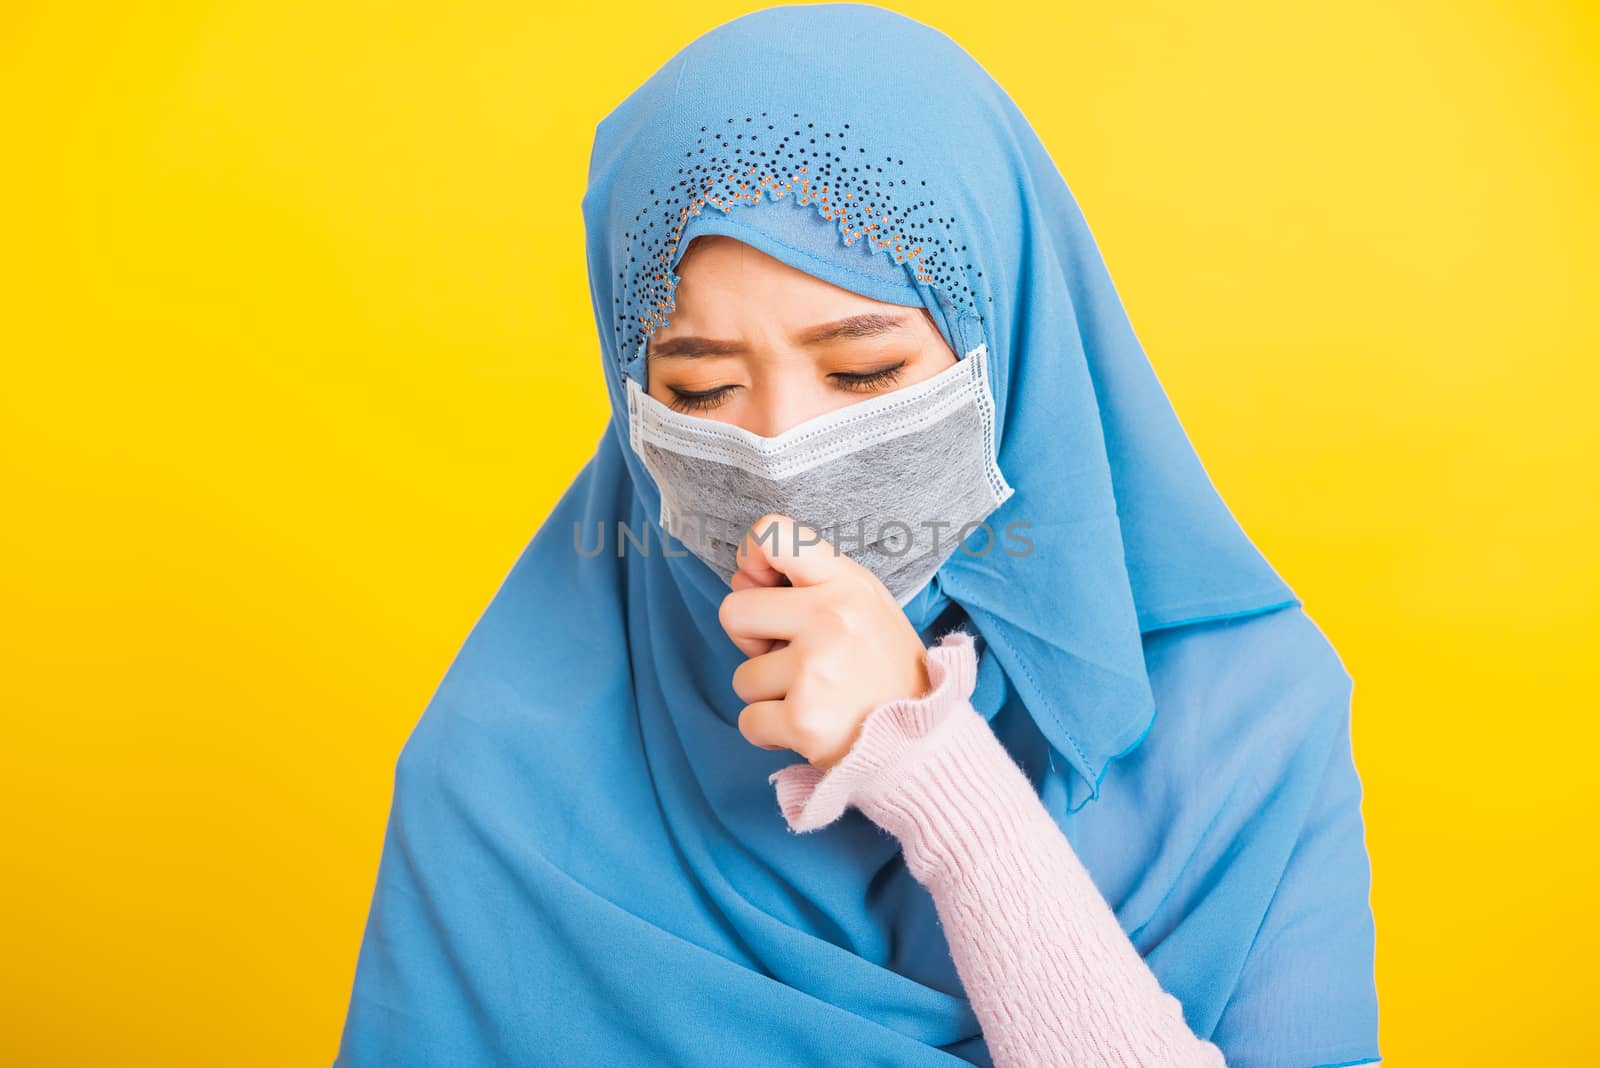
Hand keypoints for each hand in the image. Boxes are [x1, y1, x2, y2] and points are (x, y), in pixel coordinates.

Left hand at [719, 513, 932, 771]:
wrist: (922, 743)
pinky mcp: (803, 720)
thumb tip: (740, 577)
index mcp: (847, 584)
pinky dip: (770, 731)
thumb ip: (807, 584)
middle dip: (752, 642)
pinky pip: (749, 721)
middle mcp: (830, 619)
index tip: (760, 582)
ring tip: (817, 698)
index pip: (774, 535)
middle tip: (796, 661)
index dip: (753, 554)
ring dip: (769, 695)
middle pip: (734, 612)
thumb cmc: (883, 670)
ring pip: (742, 677)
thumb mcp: (865, 606)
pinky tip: (810, 727)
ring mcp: (815, 670)